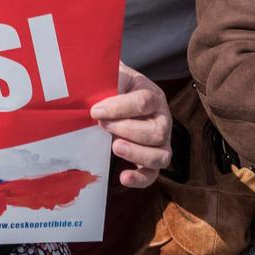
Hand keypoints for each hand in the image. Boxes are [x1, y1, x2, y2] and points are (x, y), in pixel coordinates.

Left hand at [90, 63, 170, 187]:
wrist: (114, 96)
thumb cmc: (112, 86)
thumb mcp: (111, 75)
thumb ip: (107, 77)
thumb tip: (92, 82)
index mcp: (152, 95)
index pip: (144, 102)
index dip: (120, 108)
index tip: (95, 111)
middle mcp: (162, 119)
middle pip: (156, 131)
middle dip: (127, 130)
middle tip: (102, 125)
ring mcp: (160, 142)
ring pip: (161, 155)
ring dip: (137, 154)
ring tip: (114, 147)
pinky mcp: (151, 160)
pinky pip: (153, 174)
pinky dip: (140, 179)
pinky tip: (123, 177)